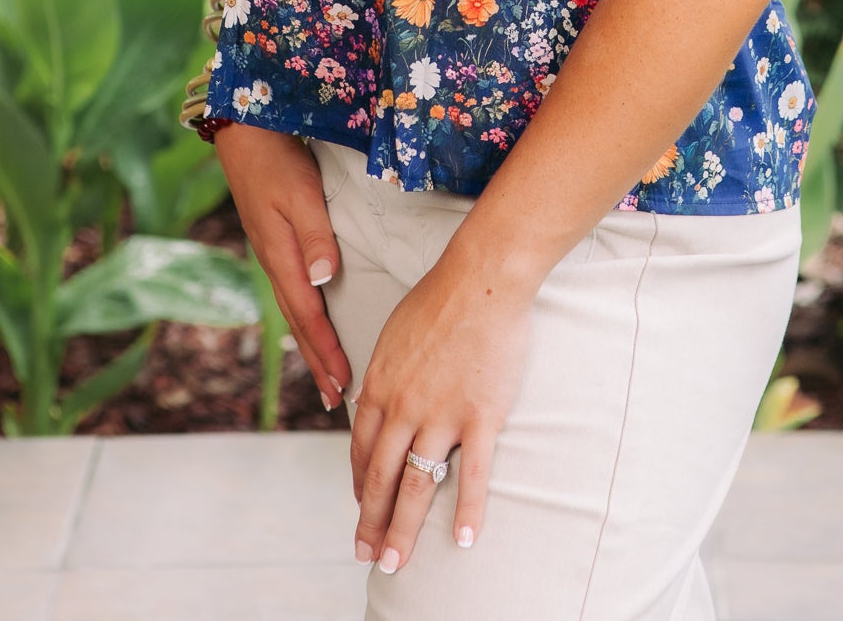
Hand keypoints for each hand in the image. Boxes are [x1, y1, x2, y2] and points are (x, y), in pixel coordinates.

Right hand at [214, 124, 351, 411]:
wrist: (243, 129)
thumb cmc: (276, 158)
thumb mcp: (299, 194)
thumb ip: (314, 236)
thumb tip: (326, 281)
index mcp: (281, 257)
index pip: (309, 316)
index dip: (327, 352)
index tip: (344, 386)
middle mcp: (275, 262)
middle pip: (299, 324)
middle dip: (319, 362)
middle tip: (339, 401)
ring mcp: (273, 252)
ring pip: (296, 310)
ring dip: (312, 345)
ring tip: (328, 374)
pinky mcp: (275, 239)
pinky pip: (293, 290)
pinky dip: (306, 316)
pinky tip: (314, 319)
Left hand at [350, 230, 531, 571]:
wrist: (481, 278)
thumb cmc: (439, 298)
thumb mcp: (393, 335)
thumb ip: (384, 375)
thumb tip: (373, 403)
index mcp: (379, 387)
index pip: (362, 451)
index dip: (360, 486)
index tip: (363, 510)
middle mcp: (402, 408)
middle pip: (381, 478)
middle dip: (371, 523)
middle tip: (367, 555)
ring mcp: (440, 415)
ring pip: (416, 486)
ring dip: (402, 530)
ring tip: (394, 563)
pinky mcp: (479, 416)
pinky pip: (472, 474)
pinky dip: (467, 511)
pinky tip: (462, 540)